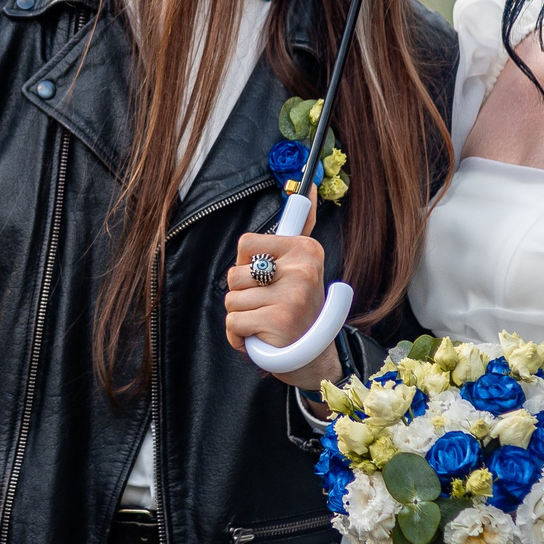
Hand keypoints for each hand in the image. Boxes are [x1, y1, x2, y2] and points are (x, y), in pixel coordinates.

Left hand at [223, 196, 340, 389]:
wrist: (312, 358)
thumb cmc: (297, 308)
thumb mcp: (301, 266)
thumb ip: (300, 225)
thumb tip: (308, 186)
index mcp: (306, 250)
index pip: (246, 244)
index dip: (247, 266)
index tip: (268, 278)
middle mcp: (303, 269)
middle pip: (235, 274)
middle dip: (242, 294)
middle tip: (269, 305)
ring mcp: (292, 296)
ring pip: (231, 300)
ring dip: (241, 317)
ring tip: (265, 322)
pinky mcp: (279, 321)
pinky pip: (233, 323)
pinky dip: (238, 336)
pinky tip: (260, 338)